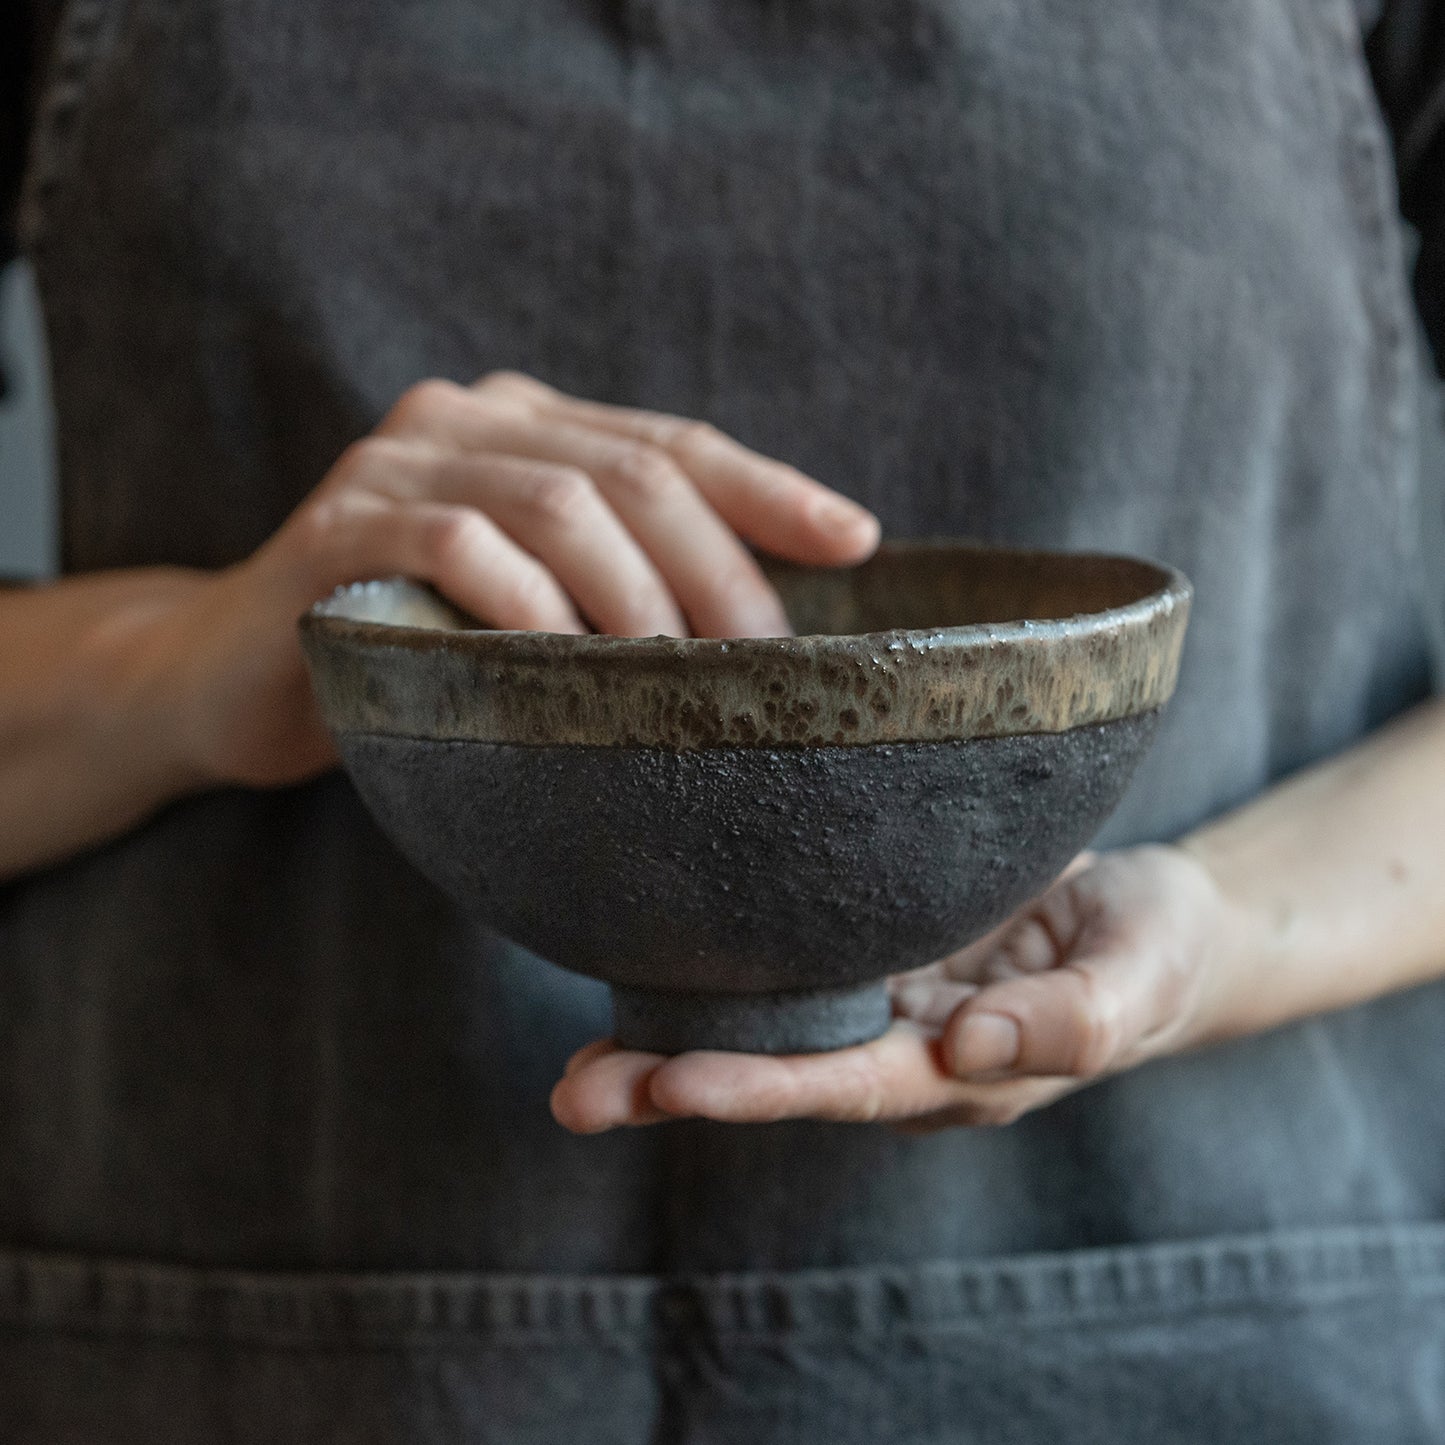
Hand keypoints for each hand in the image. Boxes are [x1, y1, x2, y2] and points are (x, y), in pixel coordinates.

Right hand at [128, 371, 879, 790]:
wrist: (236, 675)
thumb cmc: (415, 650)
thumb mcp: (532, 608)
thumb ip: (616, 586)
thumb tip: (757, 638)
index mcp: (534, 425)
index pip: (677, 444)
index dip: (773, 492)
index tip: (856, 543)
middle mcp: (473, 418)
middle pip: (636, 473)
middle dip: (716, 574)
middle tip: (760, 670)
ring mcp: (400, 461)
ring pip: (563, 506)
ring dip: (637, 604)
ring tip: (674, 688)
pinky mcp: (340, 523)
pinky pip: (462, 546)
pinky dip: (532, 610)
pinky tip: (565, 672)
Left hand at [551, 846, 1246, 1131]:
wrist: (1150, 917)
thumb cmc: (1154, 952)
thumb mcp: (1138, 980)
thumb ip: (1070, 1022)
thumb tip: (969, 1050)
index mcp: (963, 1066)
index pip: (849, 1082)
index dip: (763, 1086)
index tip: (673, 1087)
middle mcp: (903, 1042)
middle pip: (782, 1072)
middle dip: (675, 1086)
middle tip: (575, 1094)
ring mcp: (880, 995)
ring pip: (765, 1026)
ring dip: (665, 1045)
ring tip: (572, 1067)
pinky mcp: (870, 941)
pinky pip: (781, 962)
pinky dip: (709, 974)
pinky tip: (636, 968)